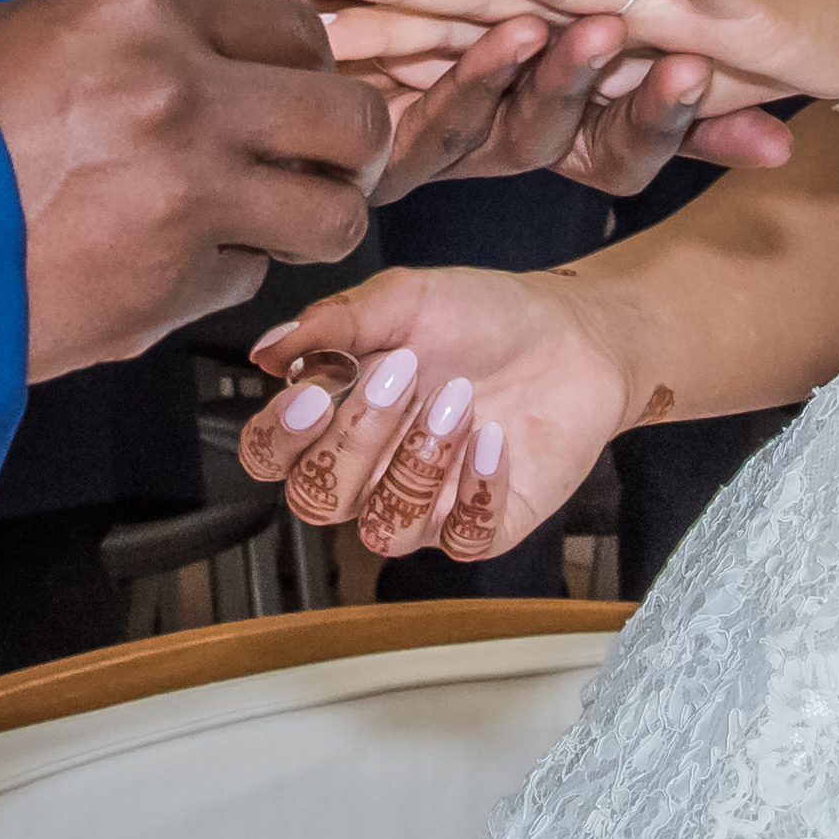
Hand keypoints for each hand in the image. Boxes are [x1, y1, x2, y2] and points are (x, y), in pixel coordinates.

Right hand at [0, 0, 385, 369]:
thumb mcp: (43, 31)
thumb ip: (148, 39)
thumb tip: (229, 60)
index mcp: (144, 12)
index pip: (299, 31)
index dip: (309, 69)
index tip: (298, 92)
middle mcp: (182, 96)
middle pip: (349, 119)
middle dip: (349, 147)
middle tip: (326, 163)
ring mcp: (184, 198)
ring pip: (331, 216)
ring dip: (309, 221)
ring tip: (269, 221)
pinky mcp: (168, 288)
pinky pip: (246, 280)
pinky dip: (219, 276)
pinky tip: (162, 261)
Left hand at [219, 0, 791, 175]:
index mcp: (515, 27)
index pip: (625, 79)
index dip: (695, 102)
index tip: (776, 112)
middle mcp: (485, 83)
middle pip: (597, 126)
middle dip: (661, 113)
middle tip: (700, 67)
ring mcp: (434, 118)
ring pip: (533, 136)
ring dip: (572, 84)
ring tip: (604, 31)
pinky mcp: (376, 146)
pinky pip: (450, 136)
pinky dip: (485, 84)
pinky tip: (510, 38)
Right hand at [239, 261, 630, 572]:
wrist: (570, 332)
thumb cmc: (482, 316)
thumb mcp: (405, 299)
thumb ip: (334, 322)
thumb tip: (267, 349)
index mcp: (338, 417)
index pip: (272, 457)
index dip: (279, 439)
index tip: (314, 393)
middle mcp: (372, 471)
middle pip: (317, 500)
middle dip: (354, 439)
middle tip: (402, 374)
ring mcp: (427, 504)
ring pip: (383, 532)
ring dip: (415, 466)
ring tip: (458, 399)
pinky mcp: (486, 523)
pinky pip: (463, 539)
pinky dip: (478, 489)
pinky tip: (493, 437)